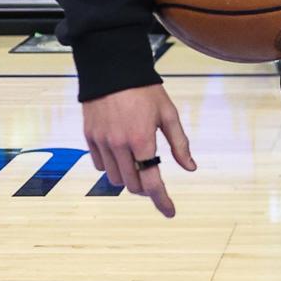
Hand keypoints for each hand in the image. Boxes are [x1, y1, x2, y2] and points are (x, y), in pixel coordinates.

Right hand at [81, 85, 195, 219]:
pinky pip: (98, 165)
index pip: (152, 182)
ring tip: (136, 163)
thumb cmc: (145, 90)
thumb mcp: (169, 114)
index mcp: (142, 140)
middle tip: (153, 179)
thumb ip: (180, 144)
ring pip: (113, 178)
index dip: (162, 201)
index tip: (170, 212)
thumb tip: (190, 168)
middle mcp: (119, 145)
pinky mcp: (89, 137)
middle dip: (145, 187)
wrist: (111, 68)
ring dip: (127, 178)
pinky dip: (110, 166)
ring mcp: (101, 141)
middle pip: (132, 185)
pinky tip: (120, 155)